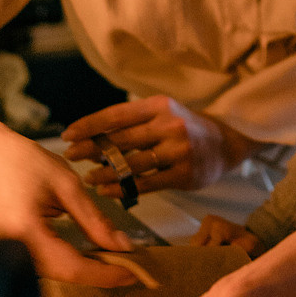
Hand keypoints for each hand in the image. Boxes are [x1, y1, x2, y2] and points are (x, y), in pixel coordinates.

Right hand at [0, 86, 138, 287]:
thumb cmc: (22, 160)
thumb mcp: (66, 184)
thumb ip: (94, 219)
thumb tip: (121, 246)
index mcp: (25, 233)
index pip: (72, 267)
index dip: (105, 274)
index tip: (135, 273)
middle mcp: (12, 251)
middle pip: (63, 275)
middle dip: (99, 274)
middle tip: (132, 268)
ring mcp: (7, 253)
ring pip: (54, 273)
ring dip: (86, 269)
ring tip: (116, 261)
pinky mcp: (9, 250)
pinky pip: (44, 264)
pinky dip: (69, 262)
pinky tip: (91, 254)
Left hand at [63, 97, 251, 190]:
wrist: (227, 142)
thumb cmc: (185, 127)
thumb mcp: (163, 113)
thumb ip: (134, 123)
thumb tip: (93, 137)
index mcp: (159, 105)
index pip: (116, 114)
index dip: (89, 125)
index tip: (68, 134)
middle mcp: (169, 125)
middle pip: (121, 140)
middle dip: (91, 149)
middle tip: (70, 156)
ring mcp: (178, 151)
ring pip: (131, 165)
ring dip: (105, 172)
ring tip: (89, 177)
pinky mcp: (184, 174)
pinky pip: (145, 184)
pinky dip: (123, 189)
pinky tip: (107, 191)